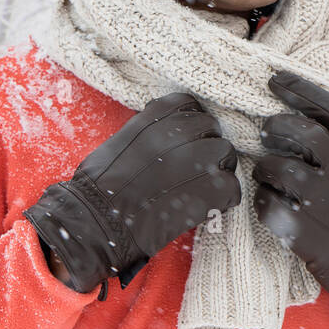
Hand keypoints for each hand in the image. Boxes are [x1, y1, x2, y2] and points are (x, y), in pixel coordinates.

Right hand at [24, 92, 240, 296]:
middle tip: (189, 172)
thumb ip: (151, 130)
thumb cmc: (100, 187)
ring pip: (226, 154)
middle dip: (204, 148)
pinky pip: (232, 187)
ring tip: (197, 190)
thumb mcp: (122, 141)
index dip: (188, 127)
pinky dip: (222, 200)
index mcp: (158, 115)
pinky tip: (202, 208)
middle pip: (212, 129)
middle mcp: (182, 129)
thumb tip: (171, 131)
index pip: (191, 107)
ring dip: (217, 171)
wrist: (96, 222)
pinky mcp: (213, 187)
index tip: (180, 145)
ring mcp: (201, 156)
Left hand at [253, 71, 328, 328]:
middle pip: (300, 133)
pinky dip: (262, 201)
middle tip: (265, 134)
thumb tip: (303, 121)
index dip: (301, 89)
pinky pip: (268, 205)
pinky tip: (269, 204)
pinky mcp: (307, 232)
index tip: (274, 79)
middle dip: (274, 129)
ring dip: (263, 170)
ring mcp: (326, 202)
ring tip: (266, 176)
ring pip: (277, 168)